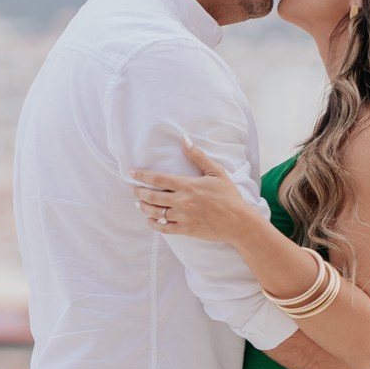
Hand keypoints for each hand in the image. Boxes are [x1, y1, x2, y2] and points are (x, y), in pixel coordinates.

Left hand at [132, 140, 264, 242]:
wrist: (238, 222)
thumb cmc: (229, 196)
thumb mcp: (216, 172)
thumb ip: (198, 156)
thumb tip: (184, 139)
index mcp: (187, 185)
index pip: (158, 179)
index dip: (142, 175)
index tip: (131, 173)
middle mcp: (182, 201)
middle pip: (152, 197)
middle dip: (138, 192)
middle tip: (132, 189)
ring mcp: (182, 217)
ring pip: (155, 212)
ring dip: (144, 207)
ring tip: (139, 204)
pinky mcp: (185, 229)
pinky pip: (163, 228)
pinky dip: (154, 224)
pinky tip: (149, 220)